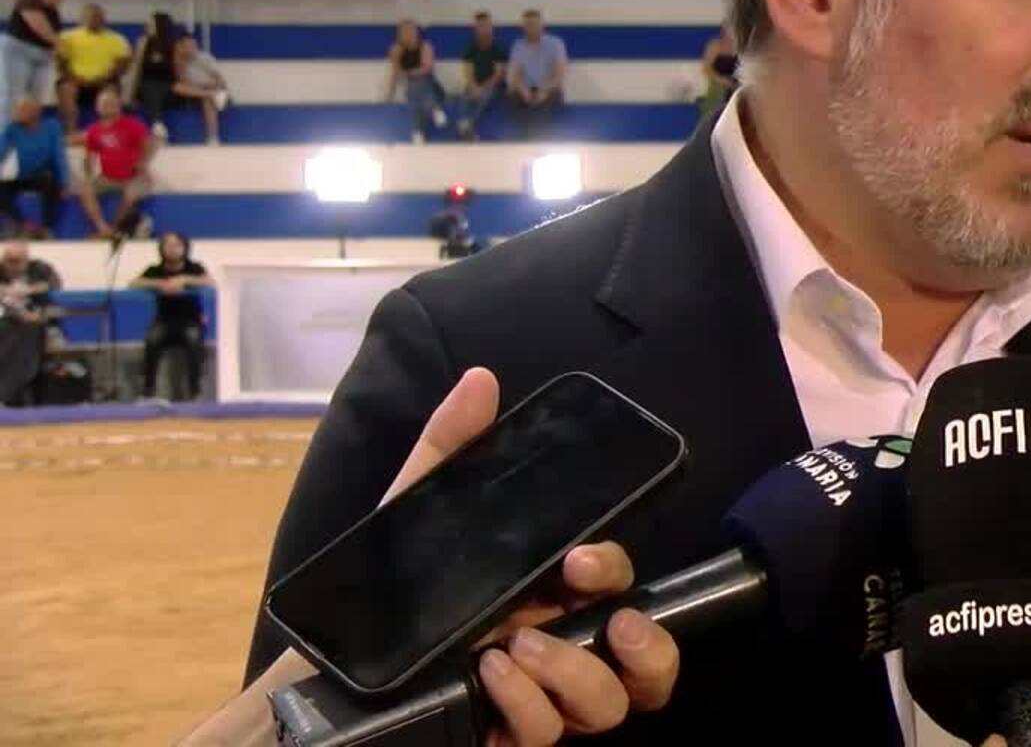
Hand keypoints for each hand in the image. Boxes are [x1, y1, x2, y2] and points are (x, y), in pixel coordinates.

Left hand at [174, 370, 679, 746]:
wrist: (320, 675)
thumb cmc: (380, 589)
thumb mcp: (413, 511)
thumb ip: (448, 447)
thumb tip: (481, 381)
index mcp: (550, 593)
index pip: (621, 586)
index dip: (619, 572)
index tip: (583, 559)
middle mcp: (558, 647)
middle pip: (646, 666)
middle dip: (647, 647)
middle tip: (611, 623)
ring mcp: (537, 699)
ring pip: (607, 707)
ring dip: (577, 675)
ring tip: (519, 645)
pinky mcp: (505, 736)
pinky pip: (543, 736)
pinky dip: (527, 706)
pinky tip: (487, 674)